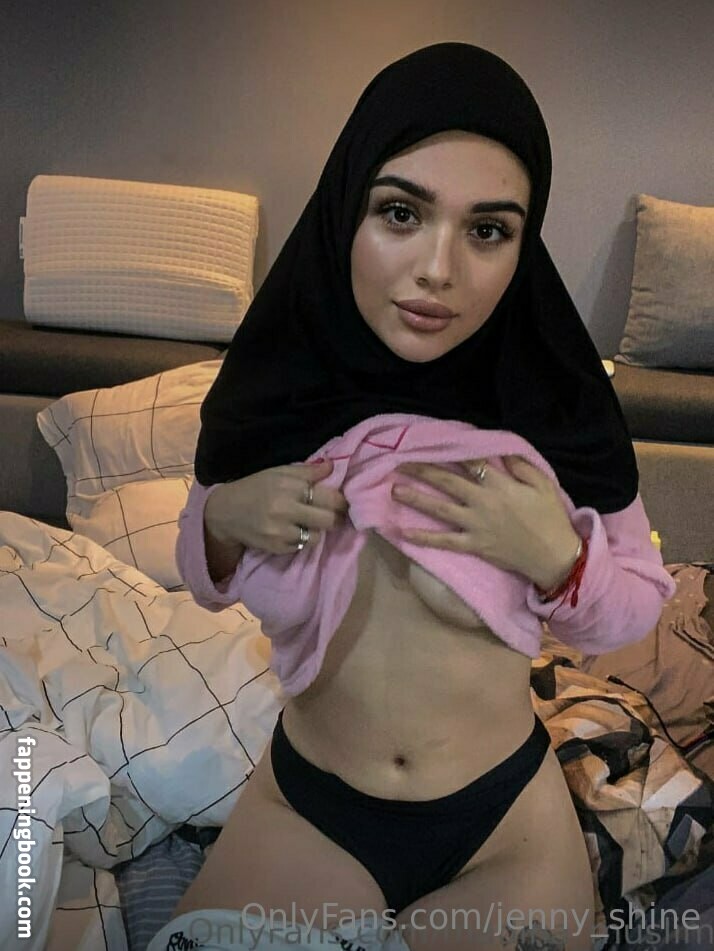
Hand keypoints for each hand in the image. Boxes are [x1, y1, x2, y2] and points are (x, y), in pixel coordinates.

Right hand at [204, 458, 347, 554]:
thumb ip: (307, 471)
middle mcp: (286, 510)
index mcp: (289, 487)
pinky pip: (302, 547)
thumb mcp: (278, 472)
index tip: (342, 502)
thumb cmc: (254, 487)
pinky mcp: (277, 548)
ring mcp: (281, 532)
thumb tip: (332, 466)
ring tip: (311, 523)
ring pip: (317, 537)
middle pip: (329, 520)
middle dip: (335, 518)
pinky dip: (302, 540)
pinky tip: (294, 531)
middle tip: (334, 515)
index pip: (330, 497)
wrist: (225, 512)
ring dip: (318, 531)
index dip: (341, 501)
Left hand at [391, 455, 580, 589]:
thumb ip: (520, 466)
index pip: (471, 462)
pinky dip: (424, 538)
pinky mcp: (473, 545)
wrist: (553, 555)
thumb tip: (500, 450)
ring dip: (415, 499)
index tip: (431, 442)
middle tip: (399, 462)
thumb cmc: (549, 518)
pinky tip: (403, 534)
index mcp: (499, 485)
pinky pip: (444, 541)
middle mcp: (482, 502)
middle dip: (422, 470)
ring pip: (440, 509)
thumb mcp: (542, 484)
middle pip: (447, 481)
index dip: (451, 450)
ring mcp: (475, 525)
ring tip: (394, 490)